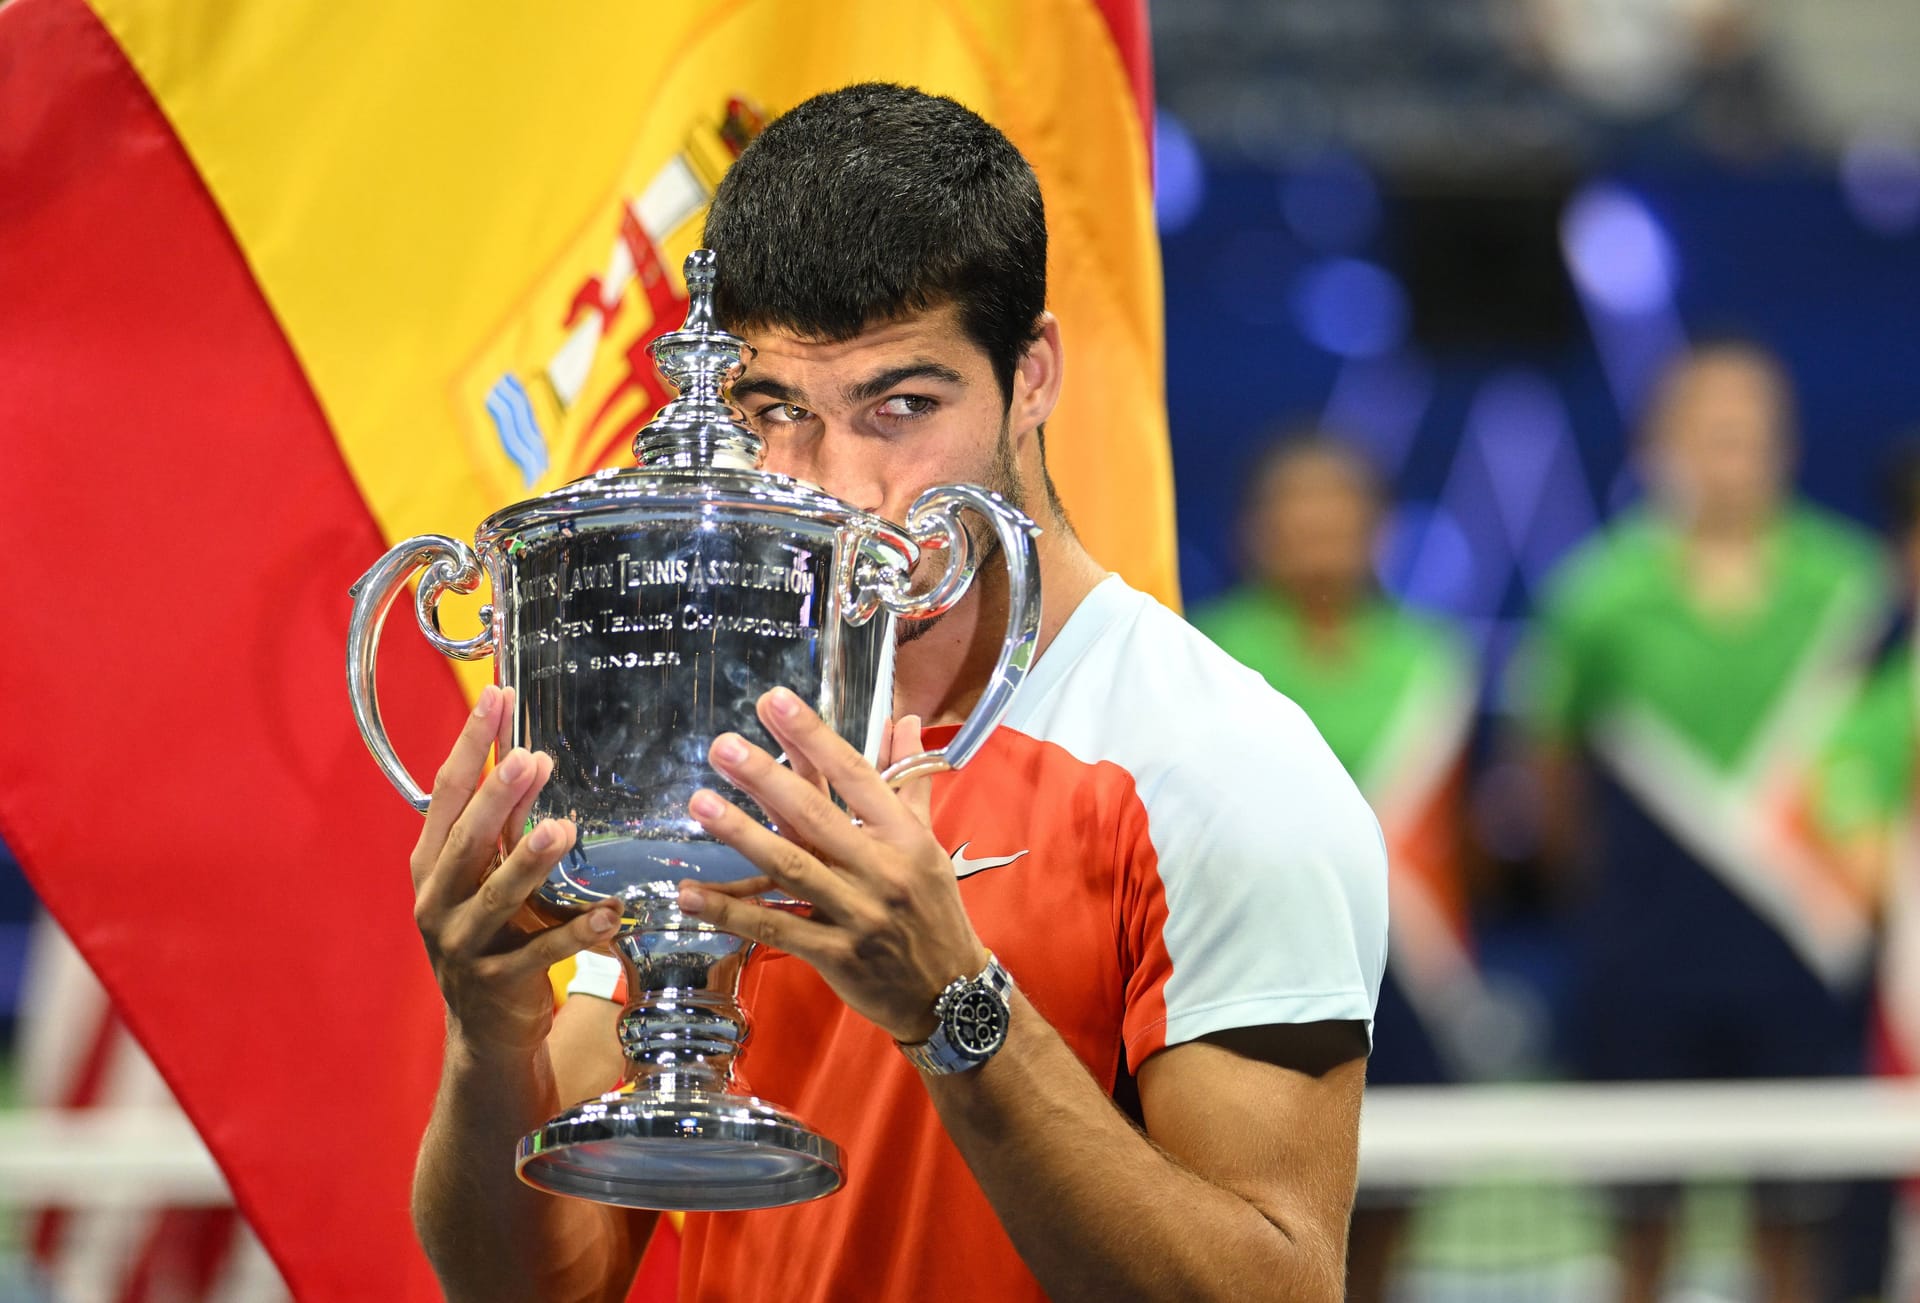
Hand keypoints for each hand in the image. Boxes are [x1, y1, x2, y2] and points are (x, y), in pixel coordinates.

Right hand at [410, 684, 621, 1056]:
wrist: (485, 1032)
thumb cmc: (492, 937)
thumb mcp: (488, 877)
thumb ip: (504, 824)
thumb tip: (529, 757)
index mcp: (429, 868)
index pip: (444, 796)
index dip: (468, 746)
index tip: (494, 698)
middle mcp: (435, 903)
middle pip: (464, 843)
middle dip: (494, 799)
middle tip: (527, 758)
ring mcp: (462, 947)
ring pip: (495, 898)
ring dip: (529, 862)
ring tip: (562, 828)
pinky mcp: (498, 985)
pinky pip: (541, 954)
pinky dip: (576, 933)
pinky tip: (609, 913)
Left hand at [677, 687, 986, 1043]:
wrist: (951, 996)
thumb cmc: (935, 912)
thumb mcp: (929, 845)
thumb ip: (909, 781)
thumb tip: (905, 719)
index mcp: (905, 837)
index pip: (856, 775)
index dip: (814, 737)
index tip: (776, 702)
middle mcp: (883, 870)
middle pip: (816, 815)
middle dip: (766, 777)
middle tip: (722, 745)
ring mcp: (858, 915)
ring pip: (791, 868)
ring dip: (741, 834)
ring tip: (701, 803)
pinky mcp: (835, 956)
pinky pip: (775, 929)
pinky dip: (730, 912)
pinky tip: (690, 893)